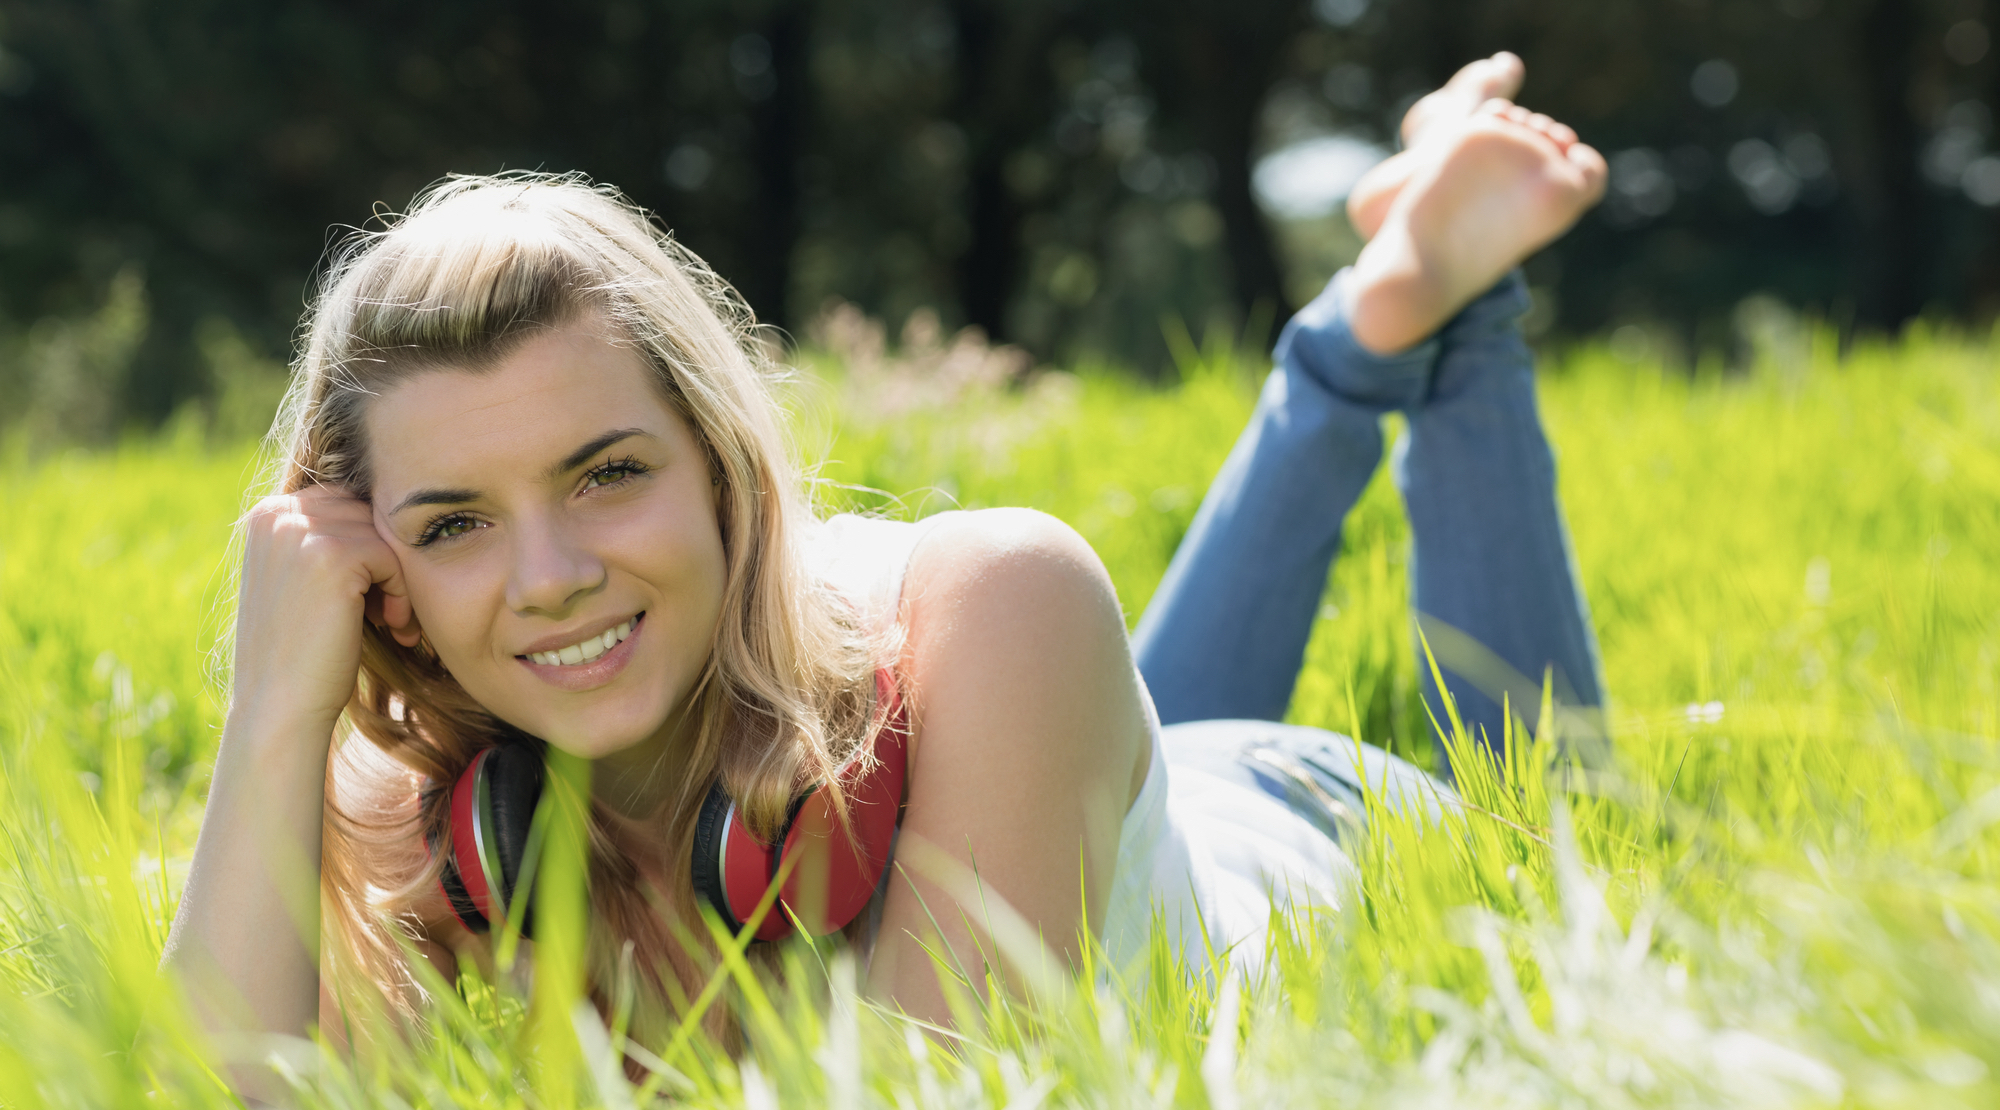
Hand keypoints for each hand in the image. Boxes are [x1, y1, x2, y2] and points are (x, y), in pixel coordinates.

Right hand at [233, 486, 420, 733]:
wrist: (280, 704)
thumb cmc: (298, 649)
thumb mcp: (300, 580)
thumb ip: (324, 538)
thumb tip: (382, 507)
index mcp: (267, 513)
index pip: (345, 502)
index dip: (369, 546)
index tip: (370, 594)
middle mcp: (278, 513)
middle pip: (367, 513)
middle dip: (386, 560)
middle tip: (388, 610)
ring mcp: (302, 531)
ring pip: (383, 534)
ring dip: (398, 579)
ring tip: (390, 621)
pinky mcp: (333, 555)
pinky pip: (392, 557)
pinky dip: (402, 593)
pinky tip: (392, 627)